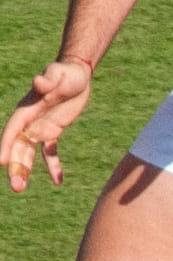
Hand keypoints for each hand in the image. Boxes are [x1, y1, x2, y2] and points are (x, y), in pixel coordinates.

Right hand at [0, 57, 92, 190]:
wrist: (77, 73)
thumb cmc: (66, 72)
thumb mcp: (58, 74)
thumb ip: (48, 80)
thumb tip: (38, 81)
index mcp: (27, 109)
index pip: (13, 129)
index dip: (7, 145)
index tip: (2, 162)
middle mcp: (30, 121)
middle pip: (19, 146)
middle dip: (16, 166)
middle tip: (16, 186)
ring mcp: (40, 127)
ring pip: (29, 152)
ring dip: (25, 170)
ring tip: (20, 188)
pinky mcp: (53, 131)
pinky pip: (50, 152)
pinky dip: (53, 165)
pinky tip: (58, 181)